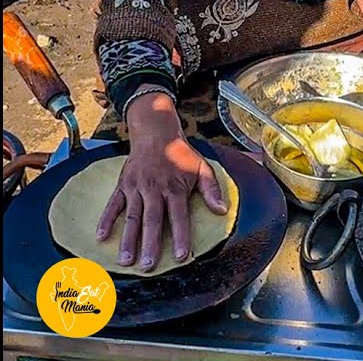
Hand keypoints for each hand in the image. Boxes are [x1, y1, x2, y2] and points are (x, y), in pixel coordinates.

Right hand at [97, 93, 226, 271]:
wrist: (156, 134)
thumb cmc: (182, 154)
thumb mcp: (203, 168)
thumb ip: (212, 190)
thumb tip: (222, 210)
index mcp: (176, 188)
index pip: (179, 216)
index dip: (181, 236)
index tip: (182, 256)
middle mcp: (155, 190)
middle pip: (152, 220)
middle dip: (150, 244)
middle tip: (148, 266)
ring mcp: (136, 188)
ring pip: (132, 217)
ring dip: (128, 239)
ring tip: (126, 261)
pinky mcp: (123, 186)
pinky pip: (113, 205)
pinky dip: (106, 220)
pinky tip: (101, 237)